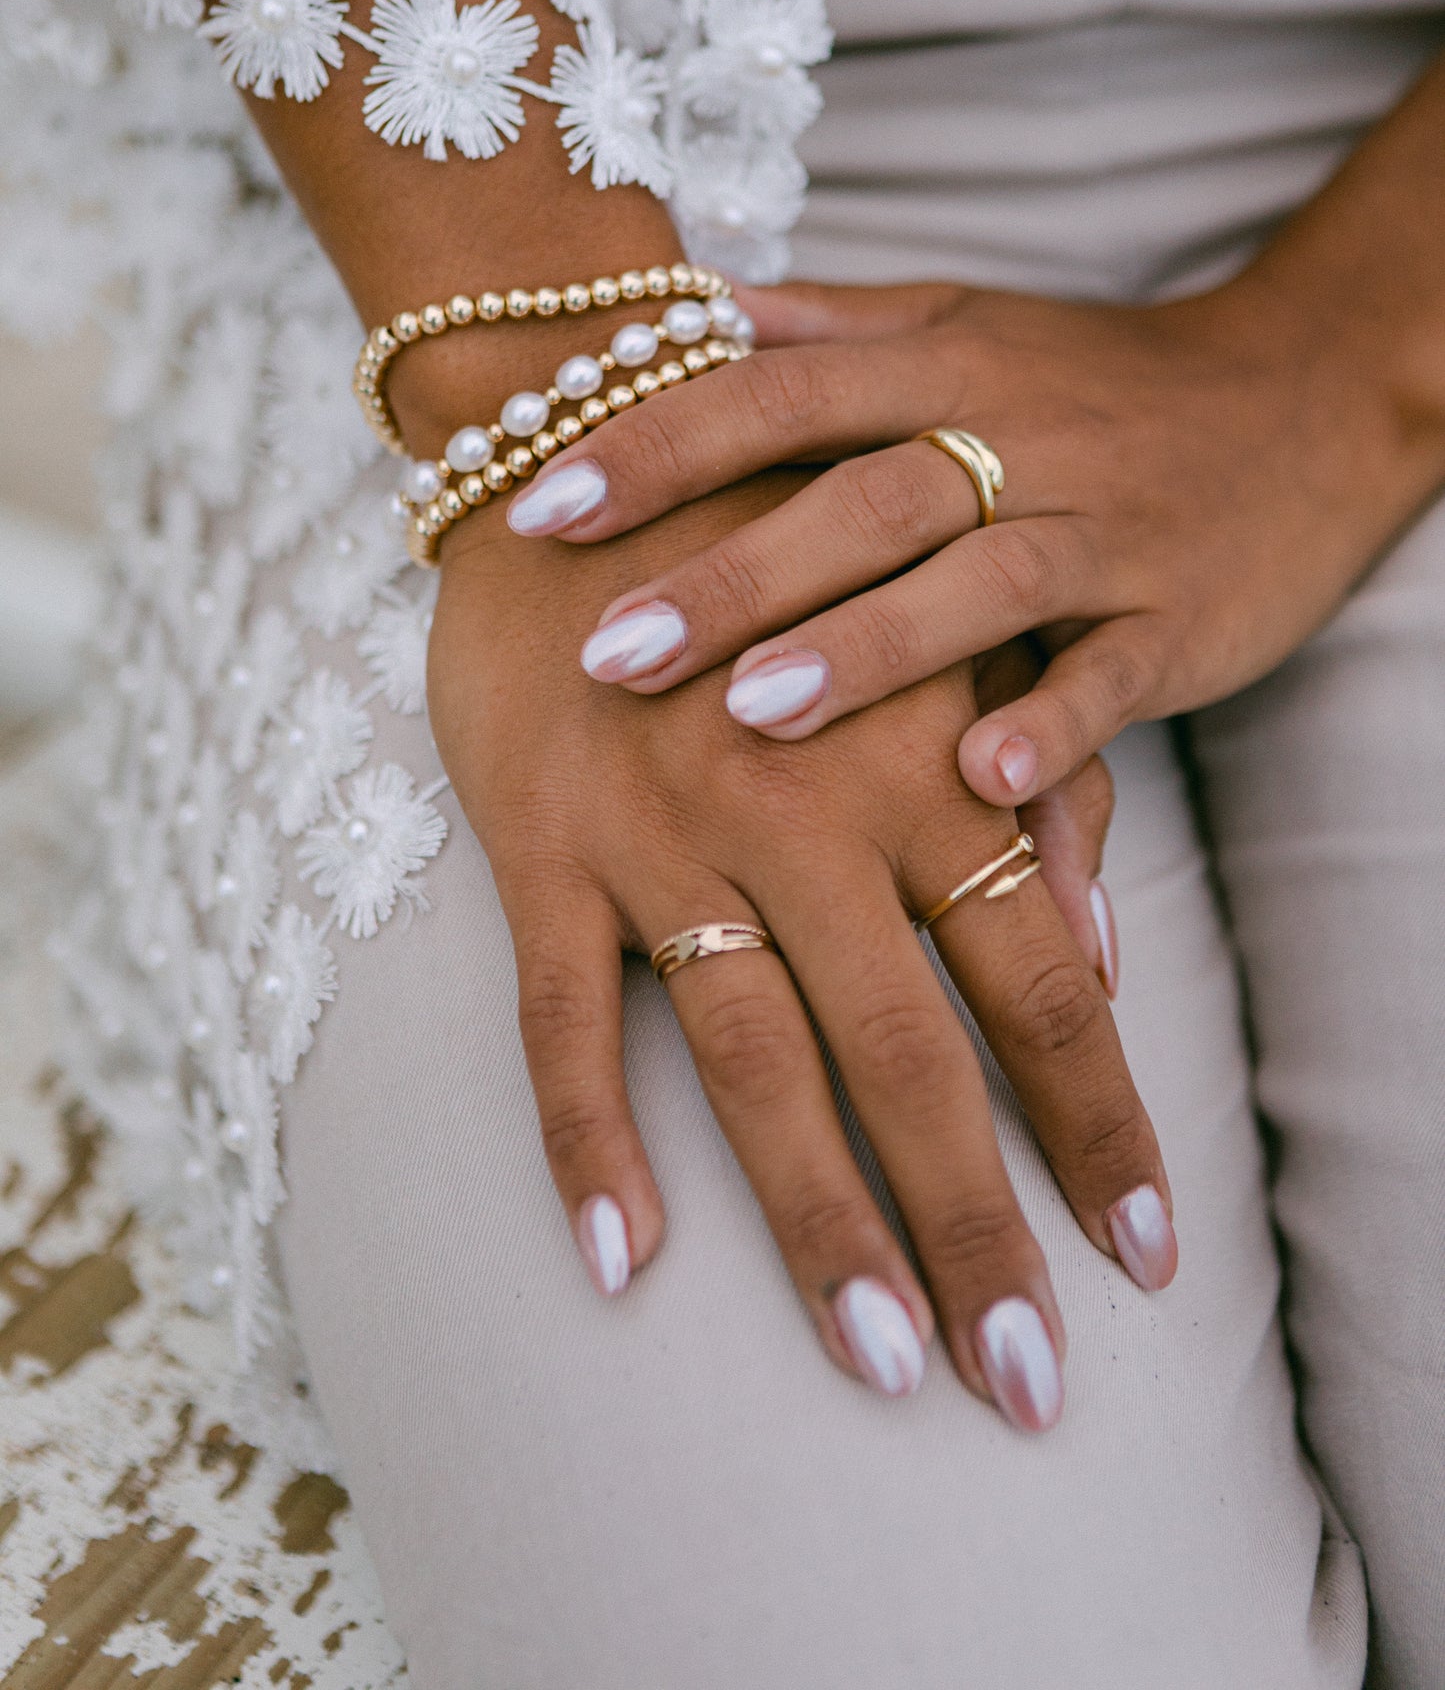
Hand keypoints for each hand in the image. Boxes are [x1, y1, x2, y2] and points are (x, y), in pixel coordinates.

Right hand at [427, 477, 1173, 1426]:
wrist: (583, 430)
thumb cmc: (780, 541)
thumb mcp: (933, 629)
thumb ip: (1030, 776)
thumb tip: (1106, 953)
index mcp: (914, 765)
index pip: (1039, 979)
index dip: (1100, 1123)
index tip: (1150, 1256)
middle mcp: (804, 816)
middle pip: (913, 1054)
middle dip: (981, 1228)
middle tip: (1033, 1388)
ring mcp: (666, 836)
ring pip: (754, 1062)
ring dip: (821, 1225)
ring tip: (884, 1365)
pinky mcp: (546, 846)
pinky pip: (562, 1016)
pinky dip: (586, 1141)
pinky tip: (622, 1264)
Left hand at [501, 249, 1438, 808]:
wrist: (1307, 395)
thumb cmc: (1098, 376)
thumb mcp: (966, 321)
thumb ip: (827, 325)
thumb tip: (681, 306)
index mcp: (944, 365)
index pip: (778, 393)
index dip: (658, 447)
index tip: (537, 507)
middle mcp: (1017, 437)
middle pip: (861, 497)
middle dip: (732, 572)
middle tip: (608, 649)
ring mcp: (1103, 531)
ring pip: (979, 582)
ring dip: (868, 649)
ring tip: (755, 714)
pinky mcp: (1178, 619)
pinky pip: (1112, 676)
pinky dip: (1052, 727)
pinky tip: (978, 788)